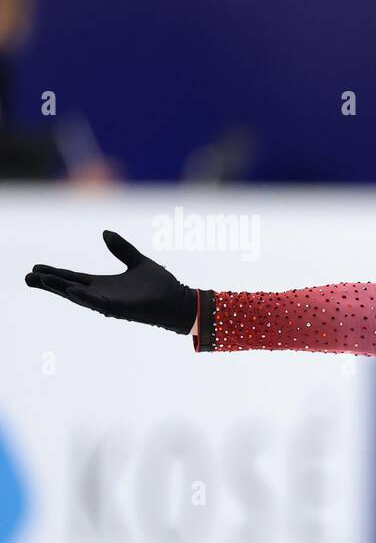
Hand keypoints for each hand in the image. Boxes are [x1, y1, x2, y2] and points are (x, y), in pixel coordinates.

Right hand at [25, 231, 197, 334]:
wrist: (181, 302)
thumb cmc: (162, 287)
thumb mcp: (138, 262)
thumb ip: (121, 249)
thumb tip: (105, 232)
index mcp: (104, 285)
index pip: (73, 277)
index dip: (55, 273)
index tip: (35, 267)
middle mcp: (103, 295)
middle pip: (69, 287)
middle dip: (49, 283)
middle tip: (27, 277)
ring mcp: (111, 304)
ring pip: (79, 296)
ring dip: (60, 288)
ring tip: (40, 280)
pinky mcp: (123, 310)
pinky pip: (100, 304)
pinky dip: (85, 298)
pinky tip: (70, 290)